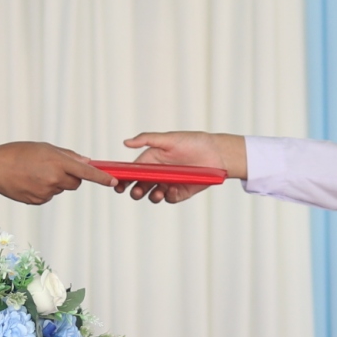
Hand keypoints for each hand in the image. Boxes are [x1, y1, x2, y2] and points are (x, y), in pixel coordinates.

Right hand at [0, 142, 116, 204]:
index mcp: (57, 163)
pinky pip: (50, 196)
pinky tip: (31, 181)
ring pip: (62, 189)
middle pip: (76, 182)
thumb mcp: (44, 147)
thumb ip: (67, 155)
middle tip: (55, 167)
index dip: (101, 177)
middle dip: (72, 176)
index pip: (86, 172)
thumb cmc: (18, 153)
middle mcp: (54, 179)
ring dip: (56, 182)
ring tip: (37, 172)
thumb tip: (85, 161)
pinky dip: (45, 189)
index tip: (113, 181)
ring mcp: (46, 192)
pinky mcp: (39, 201)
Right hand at [117, 131, 246, 202]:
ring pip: (154, 195)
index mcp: (152, 160)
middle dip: (135, 191)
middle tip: (136, 192)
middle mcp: (159, 174)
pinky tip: (172, 189)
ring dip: (151, 196)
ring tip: (157, 193)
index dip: (124, 179)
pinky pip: (171, 198)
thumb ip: (147, 140)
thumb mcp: (168, 139)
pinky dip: (169, 196)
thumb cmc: (193, 142)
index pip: (133, 172)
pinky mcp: (182, 192)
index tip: (118, 184)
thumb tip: (125, 142)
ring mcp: (169, 184)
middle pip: (140, 187)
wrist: (217, 153)